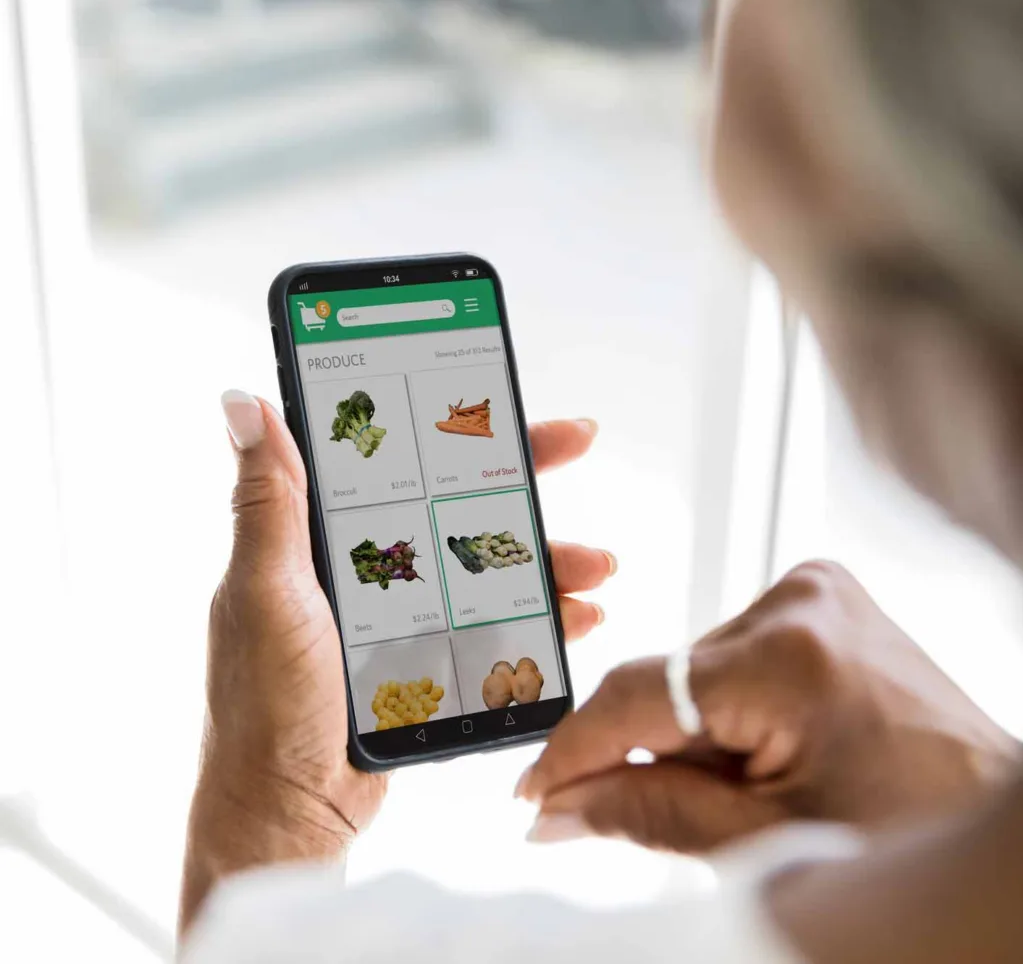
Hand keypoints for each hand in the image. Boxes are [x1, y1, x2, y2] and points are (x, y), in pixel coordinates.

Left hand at [180, 394, 615, 933]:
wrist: (292, 809)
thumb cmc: (265, 702)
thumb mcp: (264, 591)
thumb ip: (267, 502)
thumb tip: (244, 402)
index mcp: (325, 534)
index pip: (395, 458)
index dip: (444, 423)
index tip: (492, 394)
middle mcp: (369, 561)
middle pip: (456, 498)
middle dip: (519, 470)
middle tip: (574, 441)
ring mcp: (405, 609)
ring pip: (489, 562)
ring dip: (546, 554)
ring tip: (595, 564)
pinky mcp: (431, 654)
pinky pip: (496, 621)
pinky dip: (540, 616)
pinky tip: (577, 617)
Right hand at [517, 561, 1017, 850]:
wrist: (994, 818)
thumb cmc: (904, 839)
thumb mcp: (763, 842)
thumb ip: (647, 815)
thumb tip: (558, 809)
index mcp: (789, 658)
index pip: (639, 695)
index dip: (576, 748)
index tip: (533, 793)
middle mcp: (799, 599)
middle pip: (668, 682)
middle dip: (656, 752)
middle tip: (688, 813)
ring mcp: (814, 588)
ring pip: (695, 668)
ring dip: (696, 731)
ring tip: (758, 783)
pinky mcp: (819, 593)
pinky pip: (731, 652)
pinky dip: (726, 706)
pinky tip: (771, 745)